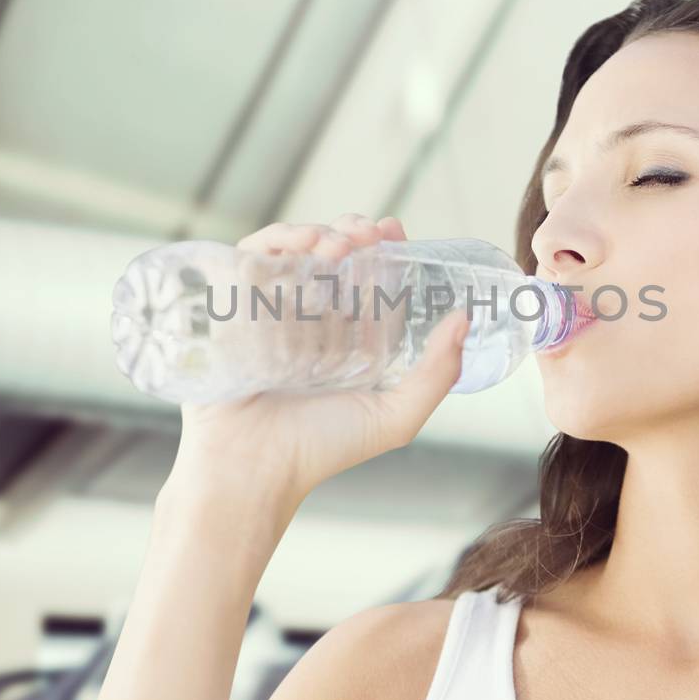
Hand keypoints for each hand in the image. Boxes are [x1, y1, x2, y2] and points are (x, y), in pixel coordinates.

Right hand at [169, 213, 469, 505]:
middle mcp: (311, 320)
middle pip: (333, 256)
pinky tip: (303, 246)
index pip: (370, 278)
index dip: (385, 248)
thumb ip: (436, 374)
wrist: (251, 468)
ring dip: (319, 232)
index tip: (394, 231)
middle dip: (353, 232)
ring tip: (338, 243)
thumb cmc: (320, 450)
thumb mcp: (395, 417)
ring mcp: (271, 311)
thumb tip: (464, 319)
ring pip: (295, 249)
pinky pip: (252, 258)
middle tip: (369, 233)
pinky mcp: (233, 307)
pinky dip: (277, 240)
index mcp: (349, 339)